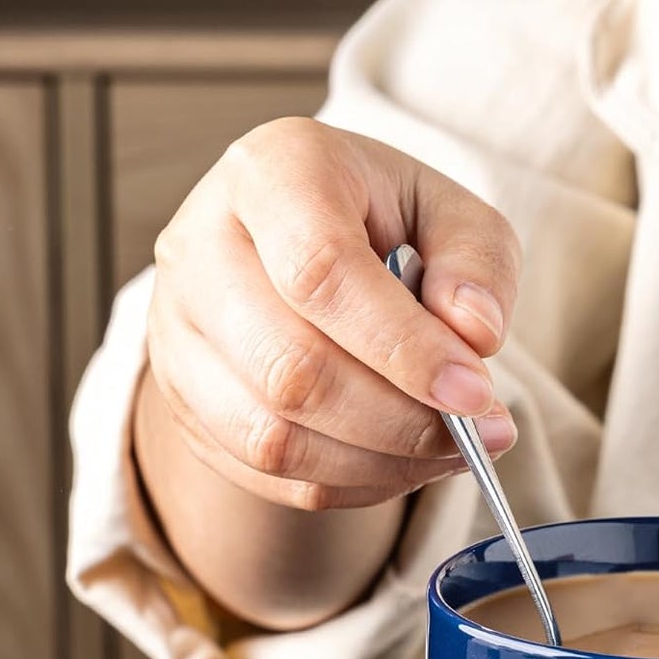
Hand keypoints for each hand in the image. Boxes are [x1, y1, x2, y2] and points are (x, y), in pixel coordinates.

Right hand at [146, 117, 519, 511]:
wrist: (300, 248)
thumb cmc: (382, 224)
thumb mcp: (451, 216)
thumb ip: (477, 264)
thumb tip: (476, 334)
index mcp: (272, 175)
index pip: (321, 273)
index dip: (405, 348)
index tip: (475, 392)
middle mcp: (201, 249)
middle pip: (292, 370)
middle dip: (402, 422)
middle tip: (479, 432)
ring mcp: (179, 333)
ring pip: (273, 438)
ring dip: (381, 463)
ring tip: (450, 449)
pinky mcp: (185, 403)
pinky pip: (269, 474)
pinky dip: (351, 483)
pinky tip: (404, 460)